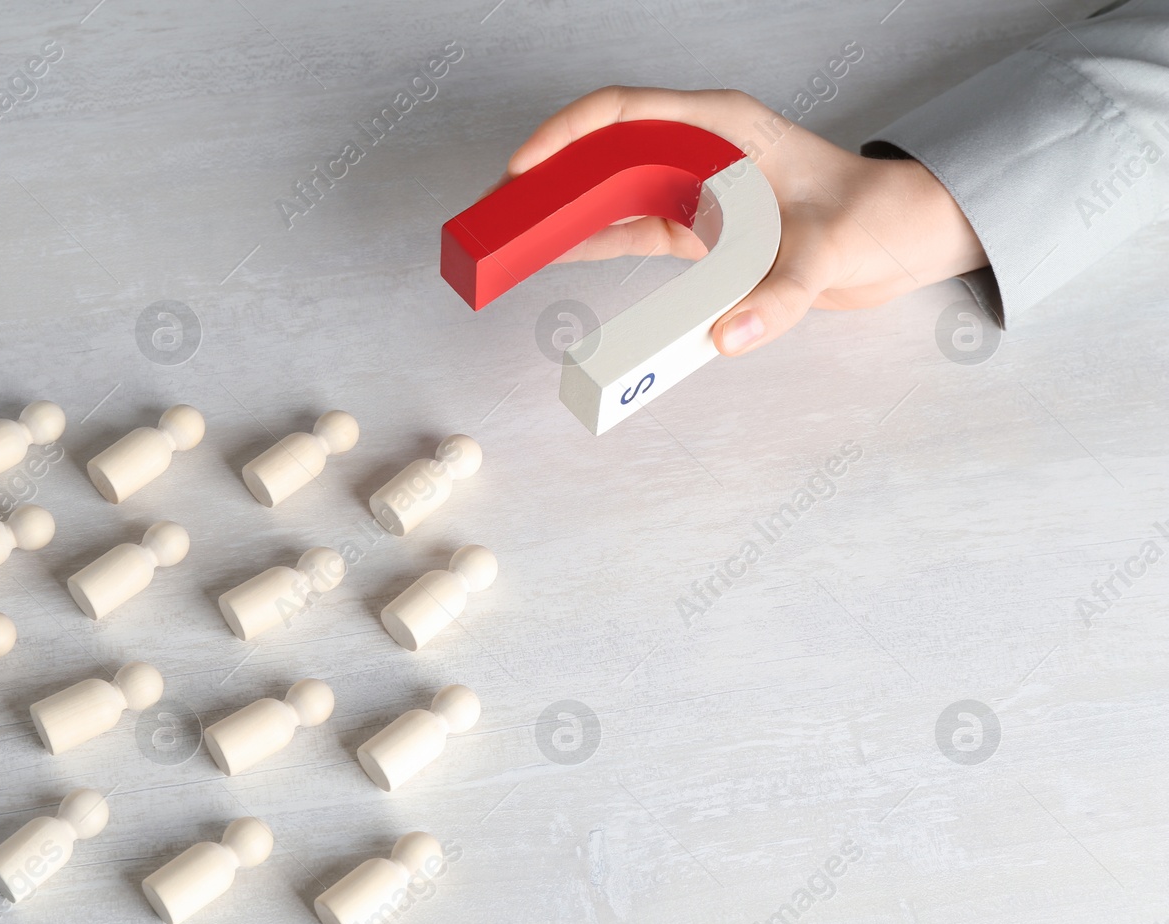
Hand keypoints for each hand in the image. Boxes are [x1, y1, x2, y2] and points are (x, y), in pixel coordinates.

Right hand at [505, 87, 988, 355]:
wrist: (900, 240)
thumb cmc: (873, 218)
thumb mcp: (830, 252)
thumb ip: (780, 296)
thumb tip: (727, 336)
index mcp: (721, 126)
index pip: (626, 112)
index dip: (568, 134)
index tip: (525, 166)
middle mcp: (697, 152)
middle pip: (601, 151)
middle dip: (546, 176)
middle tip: (497, 210)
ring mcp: (691, 191)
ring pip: (606, 194)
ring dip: (560, 214)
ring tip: (509, 237)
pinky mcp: (695, 232)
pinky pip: (626, 234)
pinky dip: (588, 246)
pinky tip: (550, 259)